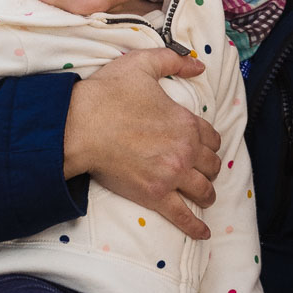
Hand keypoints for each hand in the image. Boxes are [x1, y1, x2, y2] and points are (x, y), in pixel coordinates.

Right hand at [65, 48, 219, 238]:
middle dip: (209, 169)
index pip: (212, 138)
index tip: (203, 147)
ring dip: (206, 194)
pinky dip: (195, 226)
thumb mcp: (143, 64)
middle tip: (202, 172)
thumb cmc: (108, 93)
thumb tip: (198, 64)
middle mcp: (185, 151)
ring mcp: (172, 175)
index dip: (209, 143)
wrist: (81, 124)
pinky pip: (182, 216)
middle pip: (211, 165)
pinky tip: (203, 233)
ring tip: (204, 197)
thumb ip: (174, 60)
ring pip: (203, 190)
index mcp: (186, 122)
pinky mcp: (154, 195)